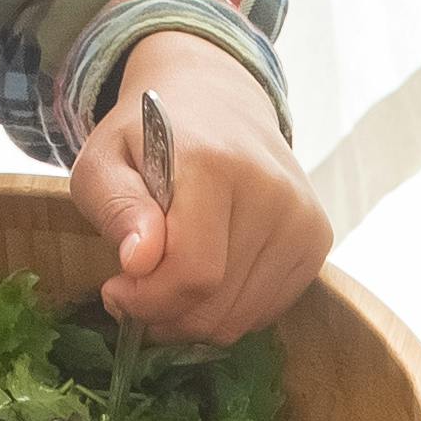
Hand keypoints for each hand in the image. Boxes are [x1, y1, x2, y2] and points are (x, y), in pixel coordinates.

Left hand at [73, 28, 328, 343]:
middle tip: (137, 289)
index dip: (146, 301)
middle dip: (165, 314)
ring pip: (241, 319)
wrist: (218, 102)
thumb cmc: (150, 138)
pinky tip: (210, 273)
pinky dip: (228, 308)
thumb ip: (115, 208)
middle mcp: (272, 191)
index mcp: (216, 165)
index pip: (193, 273)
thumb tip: (139, 260)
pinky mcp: (317, 239)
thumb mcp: (103, 161)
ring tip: (170, 279)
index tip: (116, 289)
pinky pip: (265, 311)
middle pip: (217, 306)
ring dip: (195, 316)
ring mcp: (303, 218)